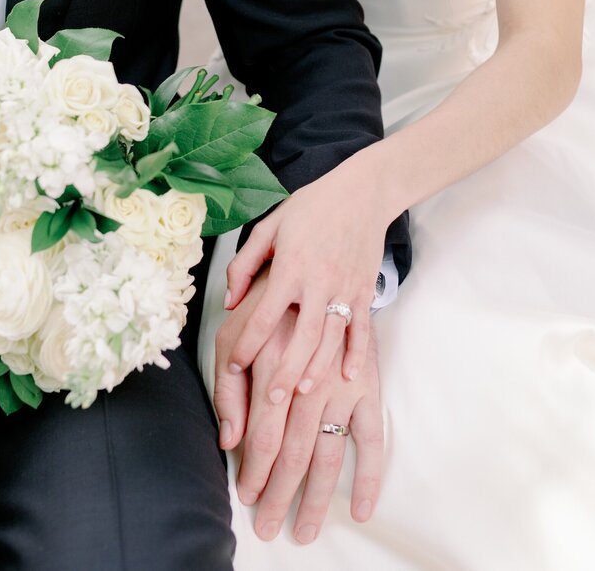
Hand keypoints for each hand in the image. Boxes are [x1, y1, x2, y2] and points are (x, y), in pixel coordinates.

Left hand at [223, 149, 389, 400]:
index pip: (264, 315)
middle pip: (300, 338)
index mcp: (290, 267)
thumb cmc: (311, 207)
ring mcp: (345, 289)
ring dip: (316, 369)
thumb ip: (245, 264)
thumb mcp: (270, 226)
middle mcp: (318, 282)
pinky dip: (355, 355)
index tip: (234, 364)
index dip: (247, 343)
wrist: (362, 192)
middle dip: (284, 372)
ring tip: (300, 394)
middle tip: (270, 400)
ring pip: (331, 339)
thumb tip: (229, 302)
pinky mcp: (365, 290)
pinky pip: (360, 329)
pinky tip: (346, 377)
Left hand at [244, 326, 383, 543]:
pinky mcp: (366, 383)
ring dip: (316, 497)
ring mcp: (342, 384)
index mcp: (273, 368)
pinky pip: (372, 436)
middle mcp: (309, 380)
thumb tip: (229, 440)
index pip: (263, 435)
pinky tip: (359, 507)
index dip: (254, 471)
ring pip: (328, 452)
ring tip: (304, 530)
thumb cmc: (265, 306)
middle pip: (293, 452)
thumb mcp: (233, 336)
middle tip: (268, 528)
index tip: (246, 496)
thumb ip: (230, 388)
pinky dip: (368, 474)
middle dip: (279, 495)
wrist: (316, 263)